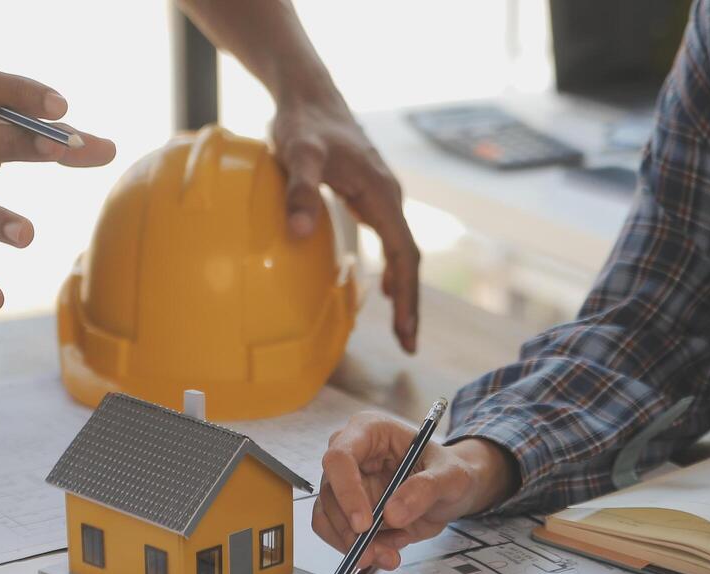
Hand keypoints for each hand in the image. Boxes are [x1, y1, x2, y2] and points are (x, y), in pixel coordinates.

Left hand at [271, 92, 419, 352]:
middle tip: (408, 343)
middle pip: (410, 260)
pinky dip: (392, 269)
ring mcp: (382, 197)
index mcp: (382, 194)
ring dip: (405, 290)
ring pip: (402, 251)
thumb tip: (298, 234)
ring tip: (402, 327)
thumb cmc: (304, 122)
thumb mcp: (297, 154)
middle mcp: (390, 197)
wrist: (309, 94)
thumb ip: (300, 191)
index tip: (406, 332)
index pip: (405, 256)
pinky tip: (385, 288)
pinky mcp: (369, 196)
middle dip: (411, 304)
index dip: (408, 297)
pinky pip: (390, 240)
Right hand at [314, 413, 515, 569]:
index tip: (365, 524)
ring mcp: (346, 485)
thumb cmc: (448, 472)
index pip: (340, 456)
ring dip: (354, 545)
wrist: (449, 493)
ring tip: (388, 556)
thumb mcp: (451, 476)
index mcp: (370, 431)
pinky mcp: (348, 511)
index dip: (347, 491)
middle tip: (374, 553)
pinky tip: (387, 552)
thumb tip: (392, 514)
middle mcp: (351, 456)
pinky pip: (339, 535)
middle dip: (350, 529)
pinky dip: (359, 550)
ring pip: (329, 518)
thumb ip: (425, 489)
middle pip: (330, 492)